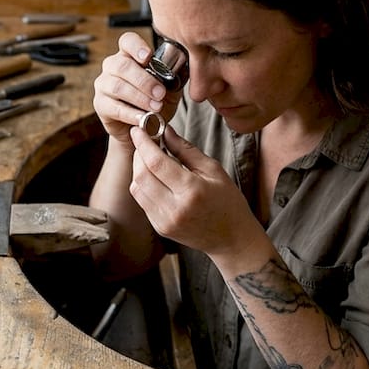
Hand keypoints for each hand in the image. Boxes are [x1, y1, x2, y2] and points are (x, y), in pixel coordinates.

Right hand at [93, 32, 179, 145]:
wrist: (144, 128)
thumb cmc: (155, 102)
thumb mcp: (170, 88)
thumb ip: (176, 77)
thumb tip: (184, 68)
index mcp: (129, 55)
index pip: (127, 41)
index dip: (136, 46)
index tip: (148, 57)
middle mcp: (112, 66)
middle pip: (122, 65)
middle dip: (144, 80)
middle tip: (160, 94)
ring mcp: (104, 85)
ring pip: (117, 86)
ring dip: (139, 97)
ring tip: (155, 107)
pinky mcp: (101, 105)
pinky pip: (114, 107)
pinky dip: (131, 114)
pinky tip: (143, 118)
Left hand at [127, 124, 262, 260]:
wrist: (231, 238)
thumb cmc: (227, 200)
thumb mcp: (213, 169)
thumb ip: (185, 149)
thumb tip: (165, 130)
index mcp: (191, 191)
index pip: (156, 163)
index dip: (143, 143)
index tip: (138, 130)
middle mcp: (174, 208)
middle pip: (141, 175)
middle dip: (139, 154)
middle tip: (145, 142)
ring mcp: (165, 221)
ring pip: (137, 188)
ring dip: (139, 169)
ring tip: (150, 159)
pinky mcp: (160, 227)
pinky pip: (142, 201)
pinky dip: (143, 184)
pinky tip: (155, 178)